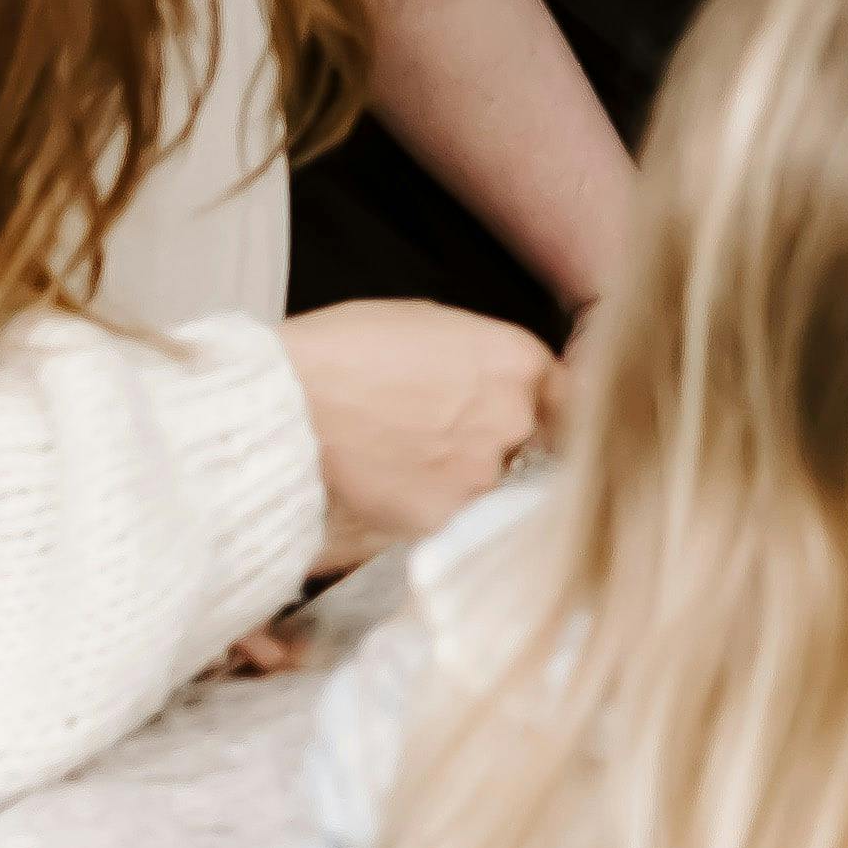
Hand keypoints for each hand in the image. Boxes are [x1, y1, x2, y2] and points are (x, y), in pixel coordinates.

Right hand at [282, 298, 555, 568]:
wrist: (281, 405)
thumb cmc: (340, 353)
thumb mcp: (427, 325)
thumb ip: (482, 359)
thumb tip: (498, 383)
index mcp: (515, 360)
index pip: (567, 396)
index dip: (546, 411)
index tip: (533, 422)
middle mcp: (513, 418)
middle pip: (530, 444)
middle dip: (497, 446)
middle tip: (442, 441)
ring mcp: (483, 473)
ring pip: (493, 487)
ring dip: (462, 483)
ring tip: (406, 464)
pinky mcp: (444, 519)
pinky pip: (454, 521)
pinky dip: (430, 513)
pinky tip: (393, 491)